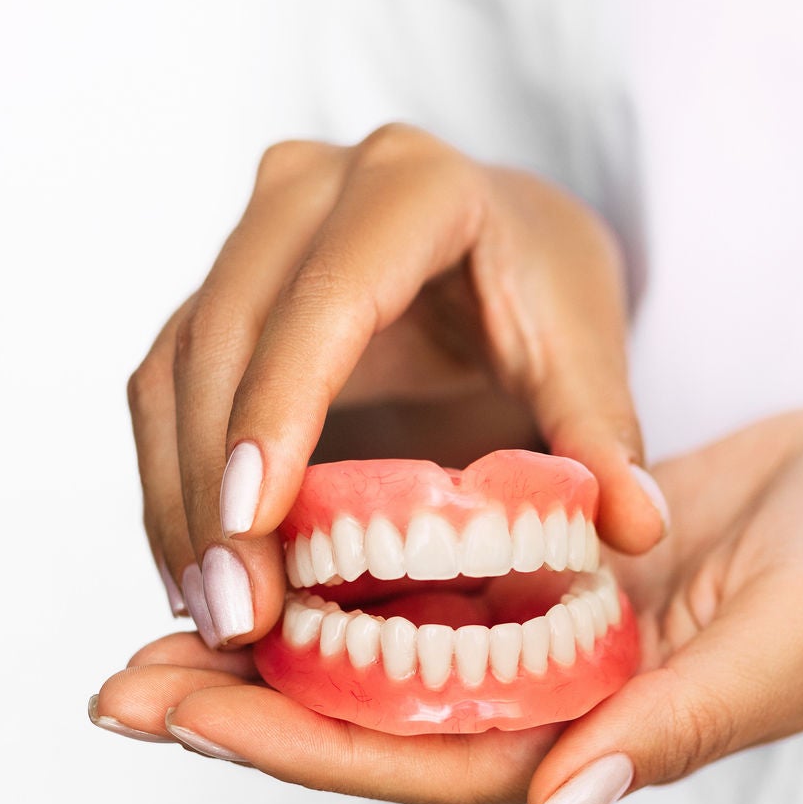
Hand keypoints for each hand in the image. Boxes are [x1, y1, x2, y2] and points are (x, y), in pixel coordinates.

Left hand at [89, 408, 802, 803]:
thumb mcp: (787, 636)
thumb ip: (679, 724)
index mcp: (605, 733)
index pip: (424, 759)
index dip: (297, 747)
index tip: (177, 716)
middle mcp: (560, 695)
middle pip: (378, 720)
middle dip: (248, 707)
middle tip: (114, 683)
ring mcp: (554, 633)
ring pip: (390, 653)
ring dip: (280, 640)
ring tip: (158, 616)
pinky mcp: (556, 565)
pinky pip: (433, 578)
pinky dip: (349, 567)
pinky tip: (275, 535)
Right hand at [126, 127, 669, 648]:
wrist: (501, 244)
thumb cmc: (544, 286)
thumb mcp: (586, 349)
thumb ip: (605, 434)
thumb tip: (637, 527)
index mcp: (414, 184)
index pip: (326, 299)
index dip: (279, 408)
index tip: (256, 520)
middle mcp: (309, 188)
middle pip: (226, 337)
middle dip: (215, 486)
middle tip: (237, 614)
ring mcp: (247, 236)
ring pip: (174, 371)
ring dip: (179, 504)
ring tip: (214, 619)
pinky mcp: (212, 294)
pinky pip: (165, 396)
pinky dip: (172, 492)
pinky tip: (198, 580)